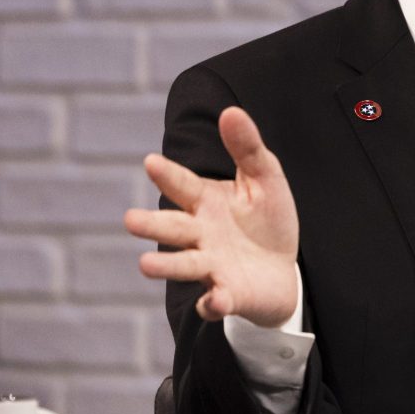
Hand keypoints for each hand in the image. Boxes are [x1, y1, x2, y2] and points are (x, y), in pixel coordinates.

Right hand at [125, 106, 299, 326]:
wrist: (283, 270)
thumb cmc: (266, 220)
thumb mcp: (264, 179)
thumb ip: (247, 148)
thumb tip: (231, 111)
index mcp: (205, 202)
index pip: (183, 186)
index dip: (168, 175)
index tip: (152, 162)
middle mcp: (200, 235)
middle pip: (173, 228)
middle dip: (153, 225)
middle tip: (130, 220)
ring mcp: (212, 266)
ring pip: (185, 265)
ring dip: (167, 266)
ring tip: (145, 264)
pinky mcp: (229, 295)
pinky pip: (217, 300)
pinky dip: (214, 302)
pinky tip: (214, 300)